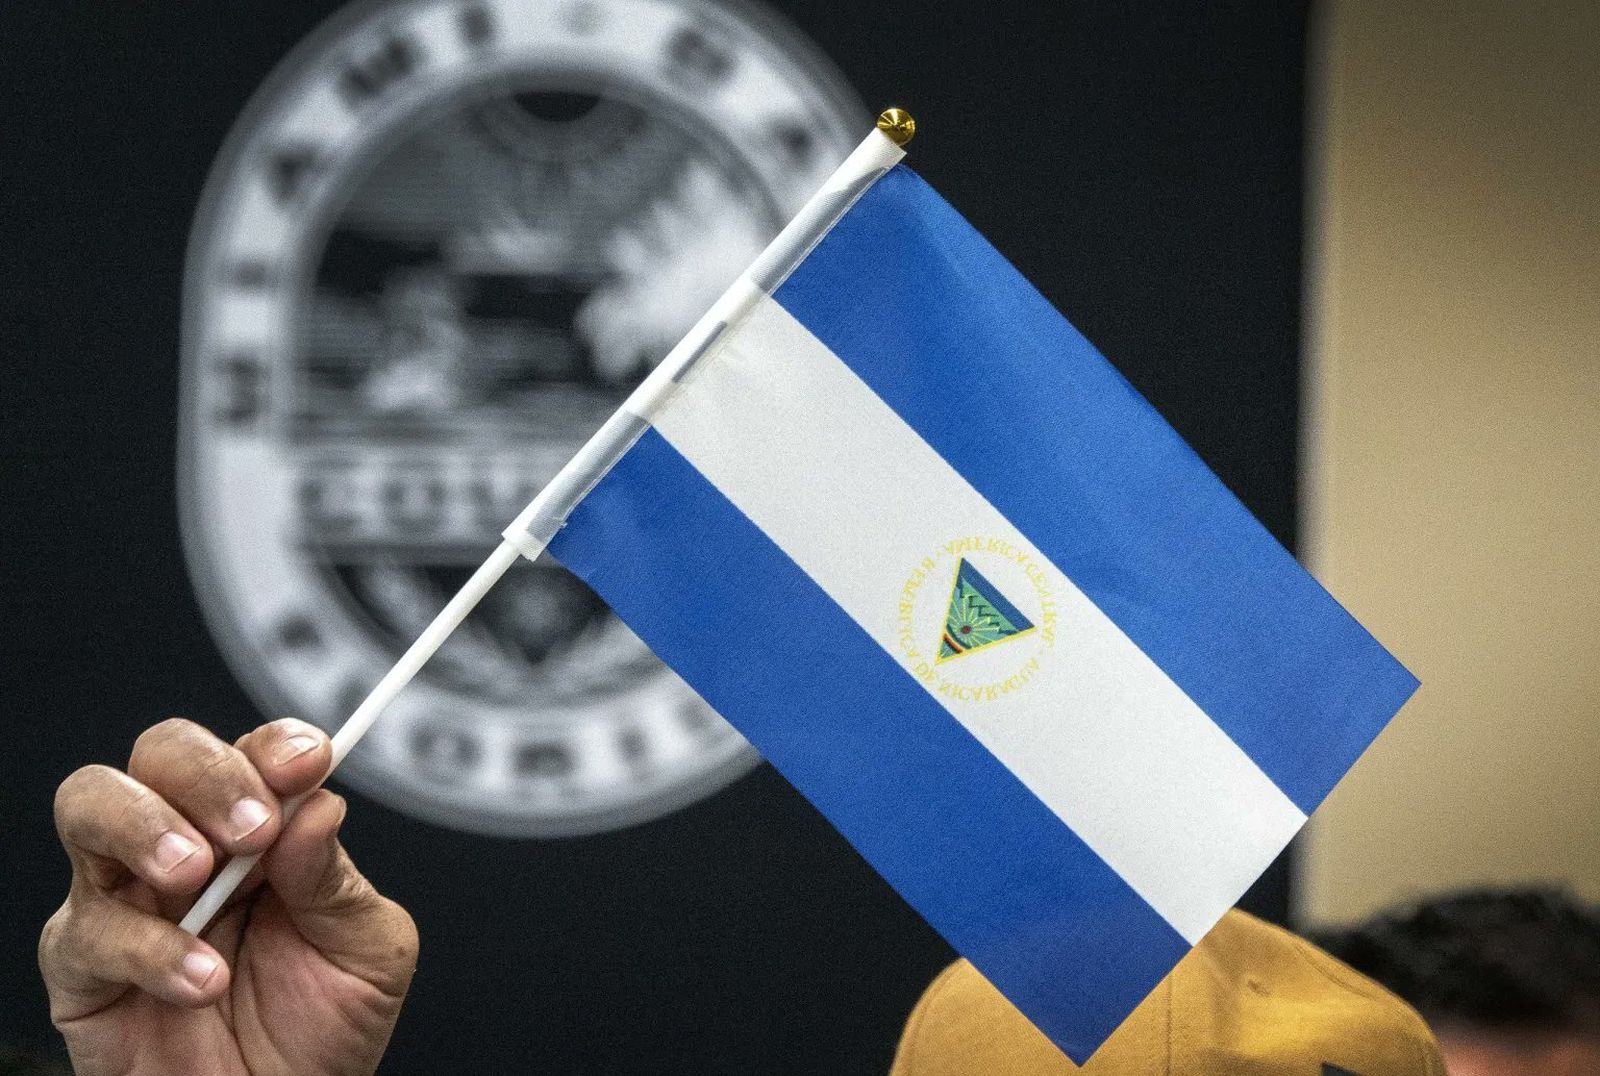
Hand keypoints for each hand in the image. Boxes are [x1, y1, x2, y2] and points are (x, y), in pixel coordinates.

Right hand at [40, 718, 417, 1075]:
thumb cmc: (324, 1028)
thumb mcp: (366, 949)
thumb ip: (337, 878)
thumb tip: (317, 807)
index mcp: (262, 827)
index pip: (253, 752)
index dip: (276, 746)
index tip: (309, 763)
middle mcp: (189, 844)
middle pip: (162, 751)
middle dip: (206, 773)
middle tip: (253, 829)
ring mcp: (127, 896)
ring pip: (91, 803)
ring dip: (146, 824)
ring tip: (197, 876)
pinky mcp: (84, 966)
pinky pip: (87, 929)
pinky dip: (148, 948)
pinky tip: (202, 979)